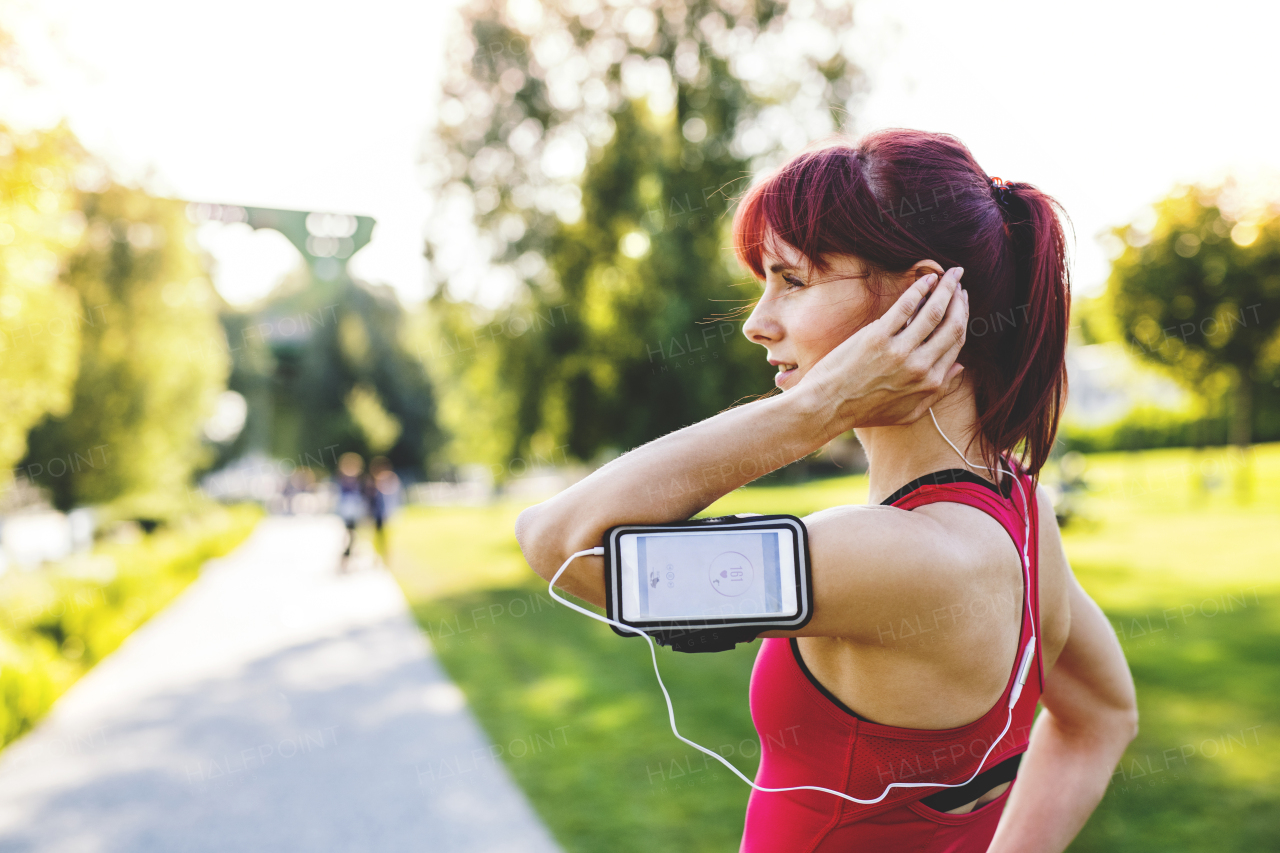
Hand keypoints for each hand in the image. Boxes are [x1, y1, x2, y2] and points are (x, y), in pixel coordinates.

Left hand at [795, 266, 968, 432]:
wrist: (828, 406)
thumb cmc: (864, 411)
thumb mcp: (908, 412)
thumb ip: (937, 392)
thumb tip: (960, 366)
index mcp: (930, 382)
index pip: (956, 343)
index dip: (962, 319)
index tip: (961, 303)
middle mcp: (920, 366)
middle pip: (952, 325)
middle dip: (960, 300)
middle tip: (959, 283)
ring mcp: (899, 350)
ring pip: (934, 312)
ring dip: (946, 288)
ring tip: (950, 274)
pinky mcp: (877, 337)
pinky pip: (905, 307)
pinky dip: (919, 289)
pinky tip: (927, 278)